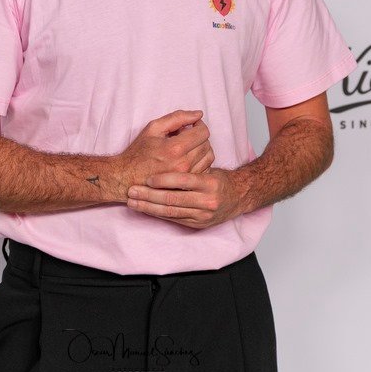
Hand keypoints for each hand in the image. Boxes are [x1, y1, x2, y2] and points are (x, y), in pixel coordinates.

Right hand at [114, 110, 214, 201]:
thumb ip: (177, 118)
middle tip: (186, 136)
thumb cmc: (138, 152)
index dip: (199, 124)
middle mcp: (183, 164)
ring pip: (209, 158)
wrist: (126, 177)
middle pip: (207, 144)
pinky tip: (188, 159)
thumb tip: (198, 114)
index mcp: (175, 148)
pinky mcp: (186, 186)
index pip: (203, 132)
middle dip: (199, 136)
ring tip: (188, 147)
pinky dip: (200, 162)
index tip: (191, 125)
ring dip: (202, 149)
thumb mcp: (153, 128)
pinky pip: (205, 170)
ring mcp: (185, 178)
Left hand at [125, 167, 241, 228]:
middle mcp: (207, 201)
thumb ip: (192, 157)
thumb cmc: (217, 178)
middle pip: (173, 199)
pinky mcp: (198, 225)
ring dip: (148, 207)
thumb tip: (173, 146)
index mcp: (209, 183)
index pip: (183, 180)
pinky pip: (174, 219)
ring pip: (170, 212)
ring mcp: (202, 215)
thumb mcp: (209, 165)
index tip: (147, 178)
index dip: (163, 180)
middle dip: (149, 196)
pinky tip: (145, 209)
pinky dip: (157, 214)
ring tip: (132, 202)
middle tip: (132, 191)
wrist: (238, 198)